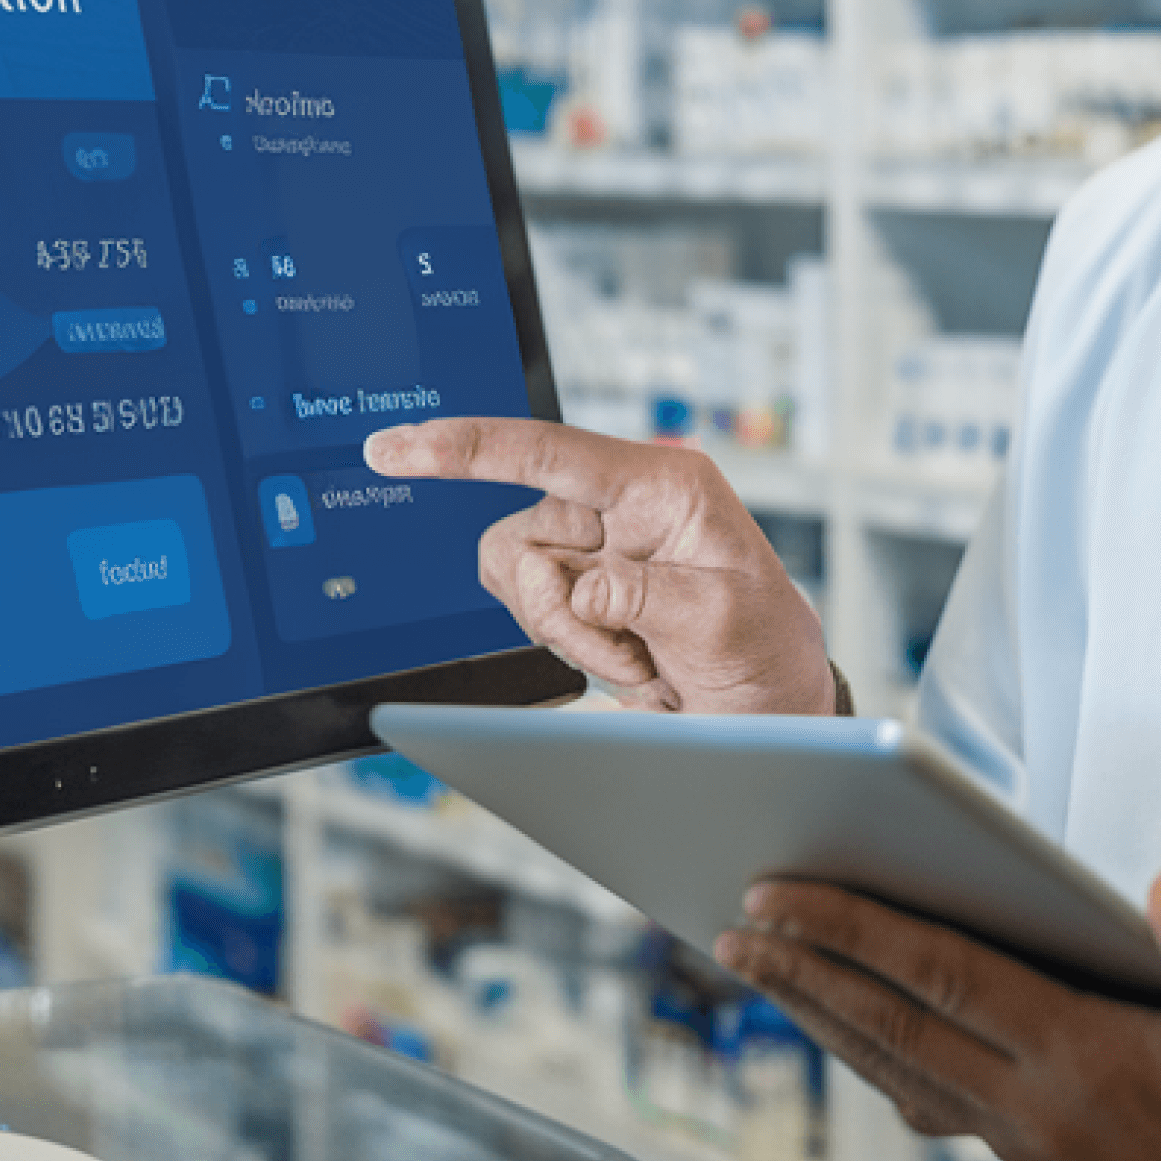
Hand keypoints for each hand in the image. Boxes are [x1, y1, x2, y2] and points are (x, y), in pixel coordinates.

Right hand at [364, 417, 833, 714]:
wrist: (766, 712)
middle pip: (517, 538)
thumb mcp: (719, 621)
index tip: (394, 448)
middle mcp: (621, 507)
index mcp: (662, 485)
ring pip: (514, 582)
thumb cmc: (766, 652)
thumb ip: (640, 595)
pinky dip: (573, 652)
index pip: (546, 451)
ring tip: (640, 657)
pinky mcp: (579, 594)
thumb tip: (577, 588)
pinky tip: (630, 661)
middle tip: (627, 650)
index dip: (465, 447)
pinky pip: (529, 617)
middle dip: (557, 610)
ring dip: (569, 636)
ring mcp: (595, 553)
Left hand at [712, 864, 1160, 1160]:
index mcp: (1088, 1059)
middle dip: (805, 969)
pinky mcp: (1039, 1152)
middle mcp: (1039, 1107)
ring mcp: (1031, 1138)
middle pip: (894, 1026)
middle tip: (729, 918)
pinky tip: (851, 1027)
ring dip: (821, 1014)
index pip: (943, 979)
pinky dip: (873, 1055)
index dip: (853, 930)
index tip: (776, 890)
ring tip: (758, 962)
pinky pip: (928, 1098)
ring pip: (898, 1068)